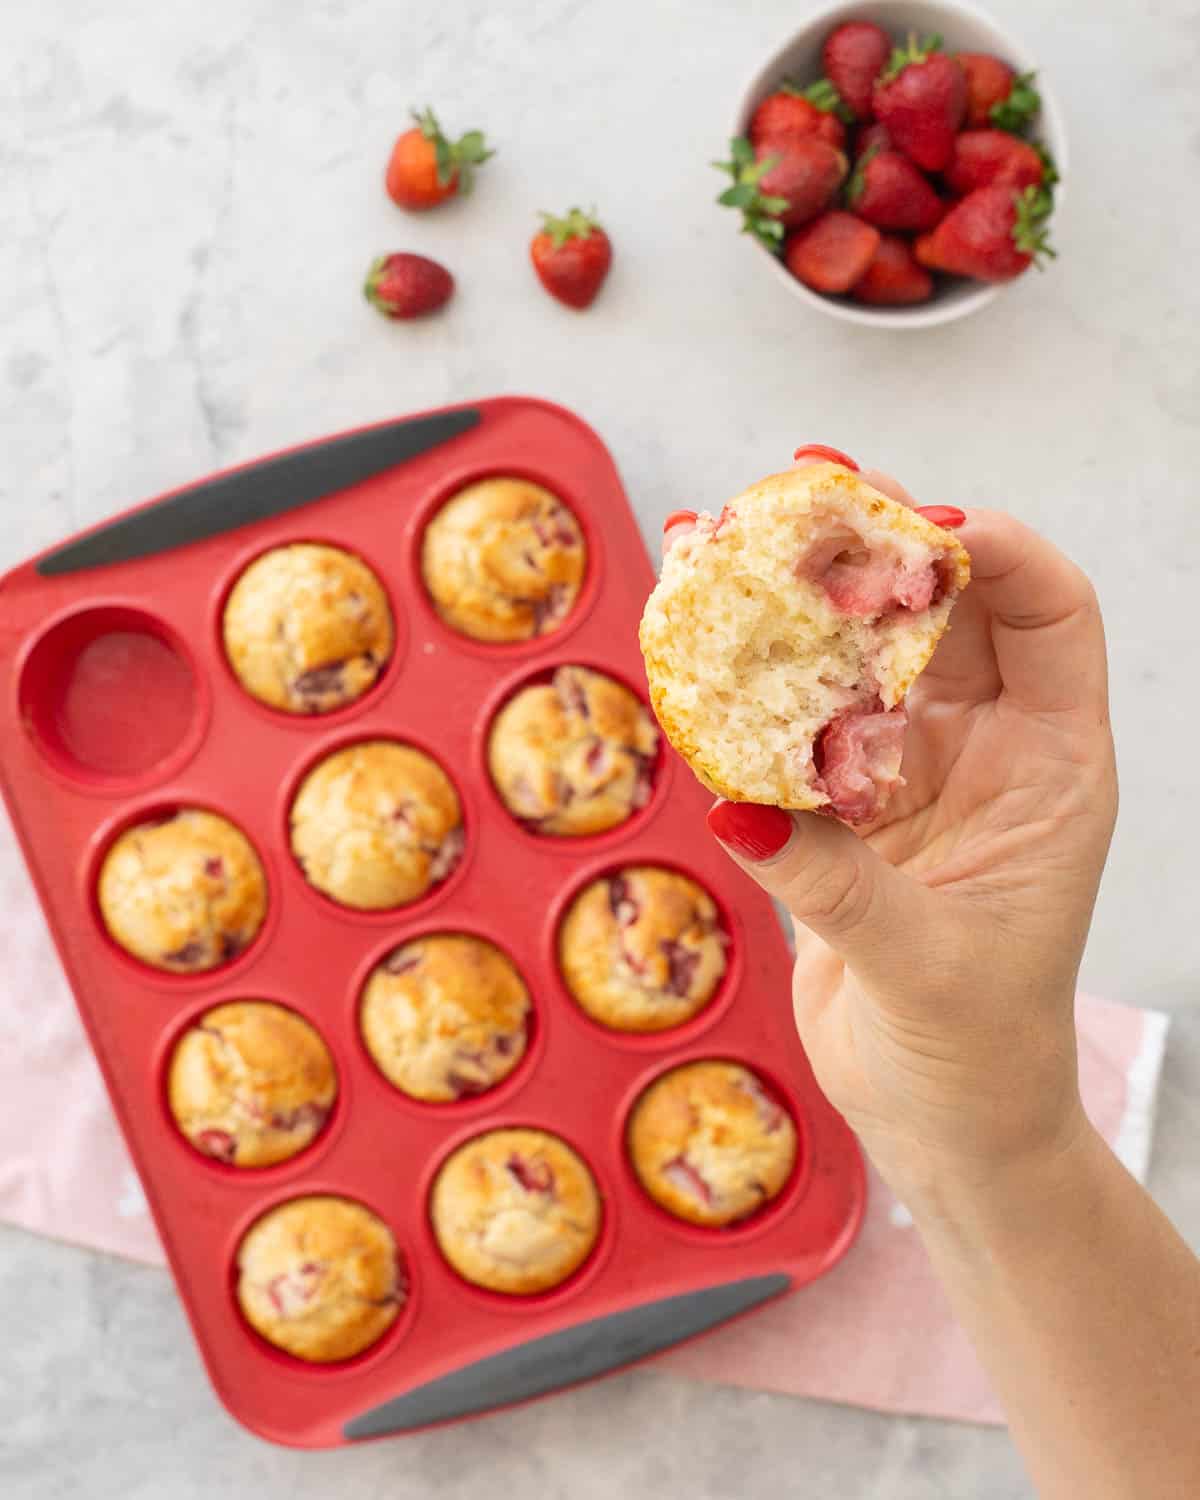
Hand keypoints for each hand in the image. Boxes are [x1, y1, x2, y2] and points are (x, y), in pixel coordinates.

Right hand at [663, 451, 1117, 1208]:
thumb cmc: (978, 1056)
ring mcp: (912, 773)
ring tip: (736, 538)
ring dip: (805, 601)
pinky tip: (701, 641)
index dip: (998, 554)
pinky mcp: (847, 808)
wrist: (943, 1123)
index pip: (1049, 617)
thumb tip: (742, 804)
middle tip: (808, 487)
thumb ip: (836, 882)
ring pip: (863, 657)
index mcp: (1052, 769)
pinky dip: (755, 685)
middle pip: (943, 612)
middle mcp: (987, 751)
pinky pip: (799, 726)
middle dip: (880, 546)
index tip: (922, 526)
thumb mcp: (925, 968)